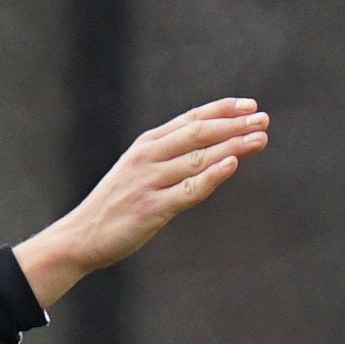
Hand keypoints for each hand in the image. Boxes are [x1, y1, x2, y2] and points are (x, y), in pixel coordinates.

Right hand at [13, 98, 272, 304]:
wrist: (81, 236)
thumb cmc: (115, 205)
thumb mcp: (138, 170)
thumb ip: (169, 157)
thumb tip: (211, 149)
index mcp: (146, 145)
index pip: (190, 119)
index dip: (222, 110)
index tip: (250, 106)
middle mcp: (147, 157)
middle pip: (198, 134)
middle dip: (233, 125)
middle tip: (263, 120)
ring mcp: (149, 182)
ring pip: (198, 158)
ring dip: (232, 146)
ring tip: (259, 140)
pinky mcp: (151, 208)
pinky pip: (188, 190)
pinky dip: (211, 176)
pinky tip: (230, 165)